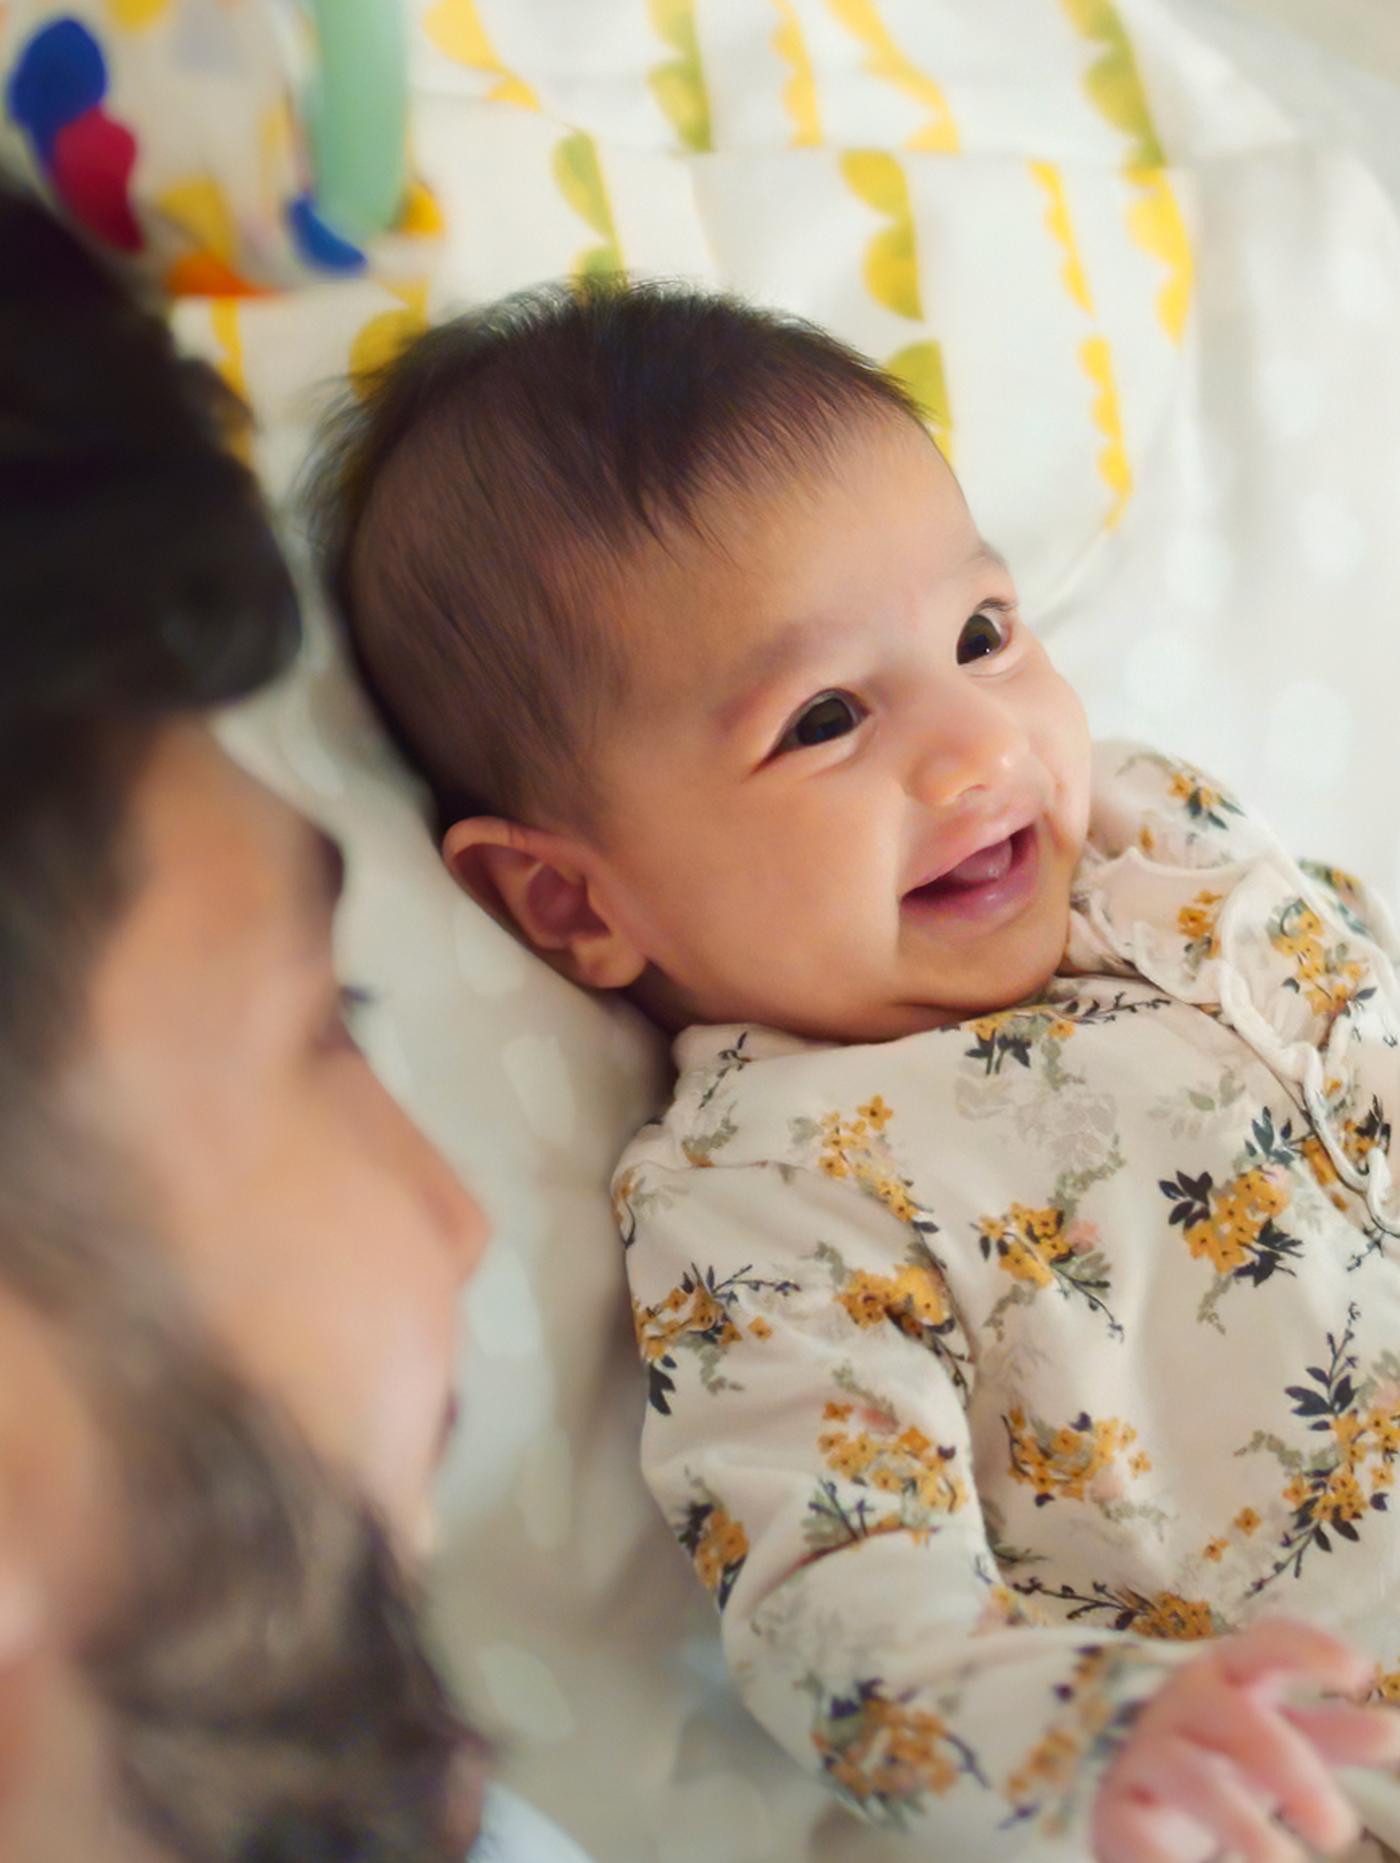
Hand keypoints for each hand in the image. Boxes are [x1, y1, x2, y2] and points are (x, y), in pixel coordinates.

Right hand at [1092, 1618, 1399, 1861]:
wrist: (1132, 1792)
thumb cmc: (1222, 1754)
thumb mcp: (1280, 1739)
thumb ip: (1333, 1735)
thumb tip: (1394, 1730)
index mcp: (1227, 1676)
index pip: (1264, 1645)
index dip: (1308, 1650)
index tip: (1358, 1671)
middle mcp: (1184, 1704)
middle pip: (1236, 1719)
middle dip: (1290, 1768)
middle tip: (1339, 1832)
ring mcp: (1146, 1754)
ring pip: (1189, 1775)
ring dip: (1240, 1820)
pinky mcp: (1117, 1809)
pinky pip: (1135, 1829)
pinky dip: (1161, 1856)